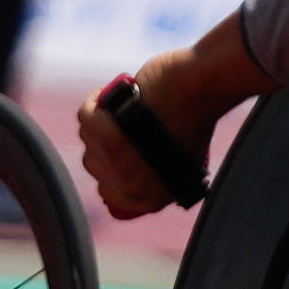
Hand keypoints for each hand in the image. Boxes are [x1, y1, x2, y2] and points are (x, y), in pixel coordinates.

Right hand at [72, 23, 269, 218]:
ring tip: (122, 105)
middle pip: (93, 164)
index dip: (110, 166)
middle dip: (106, 141)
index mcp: (149, 199)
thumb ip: (159, 173)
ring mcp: (118, 163)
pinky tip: (108, 94)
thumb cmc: (197, 117)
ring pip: (89, 138)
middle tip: (124, 121)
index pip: (107, 192)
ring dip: (103, 119)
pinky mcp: (107, 134)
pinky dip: (95, 102)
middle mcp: (130, 187)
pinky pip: (85, 118)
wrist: (202, 89)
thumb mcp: (184, 160)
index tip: (118, 145)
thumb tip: (137, 167)